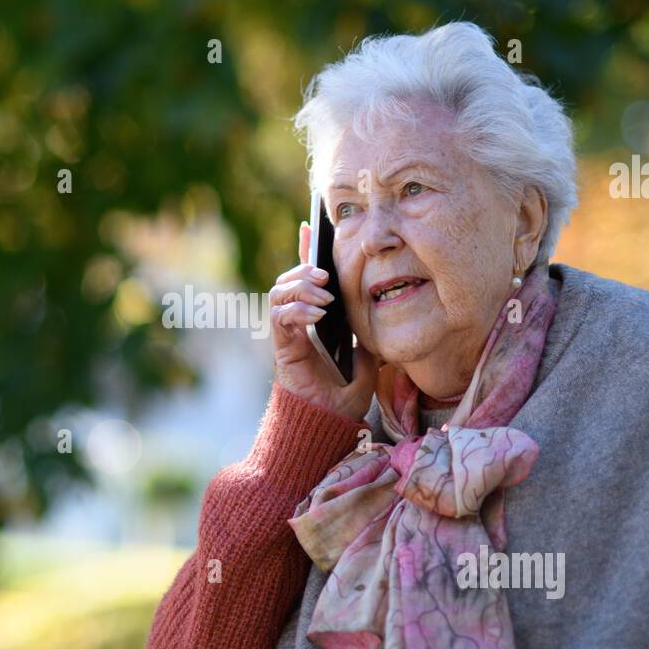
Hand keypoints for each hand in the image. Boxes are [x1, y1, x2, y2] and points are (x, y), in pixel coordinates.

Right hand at [268, 221, 377, 421]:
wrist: (330, 422)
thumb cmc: (345, 395)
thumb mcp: (366, 357)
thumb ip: (363, 331)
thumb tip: (370, 308)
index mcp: (316, 319)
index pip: (306, 278)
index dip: (305, 251)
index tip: (309, 226)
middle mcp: (298, 323)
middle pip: (288, 280)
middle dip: (303, 269)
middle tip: (326, 275)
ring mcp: (287, 334)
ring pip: (279, 293)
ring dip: (300, 288)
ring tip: (324, 296)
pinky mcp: (282, 347)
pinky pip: (280, 318)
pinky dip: (298, 311)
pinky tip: (317, 316)